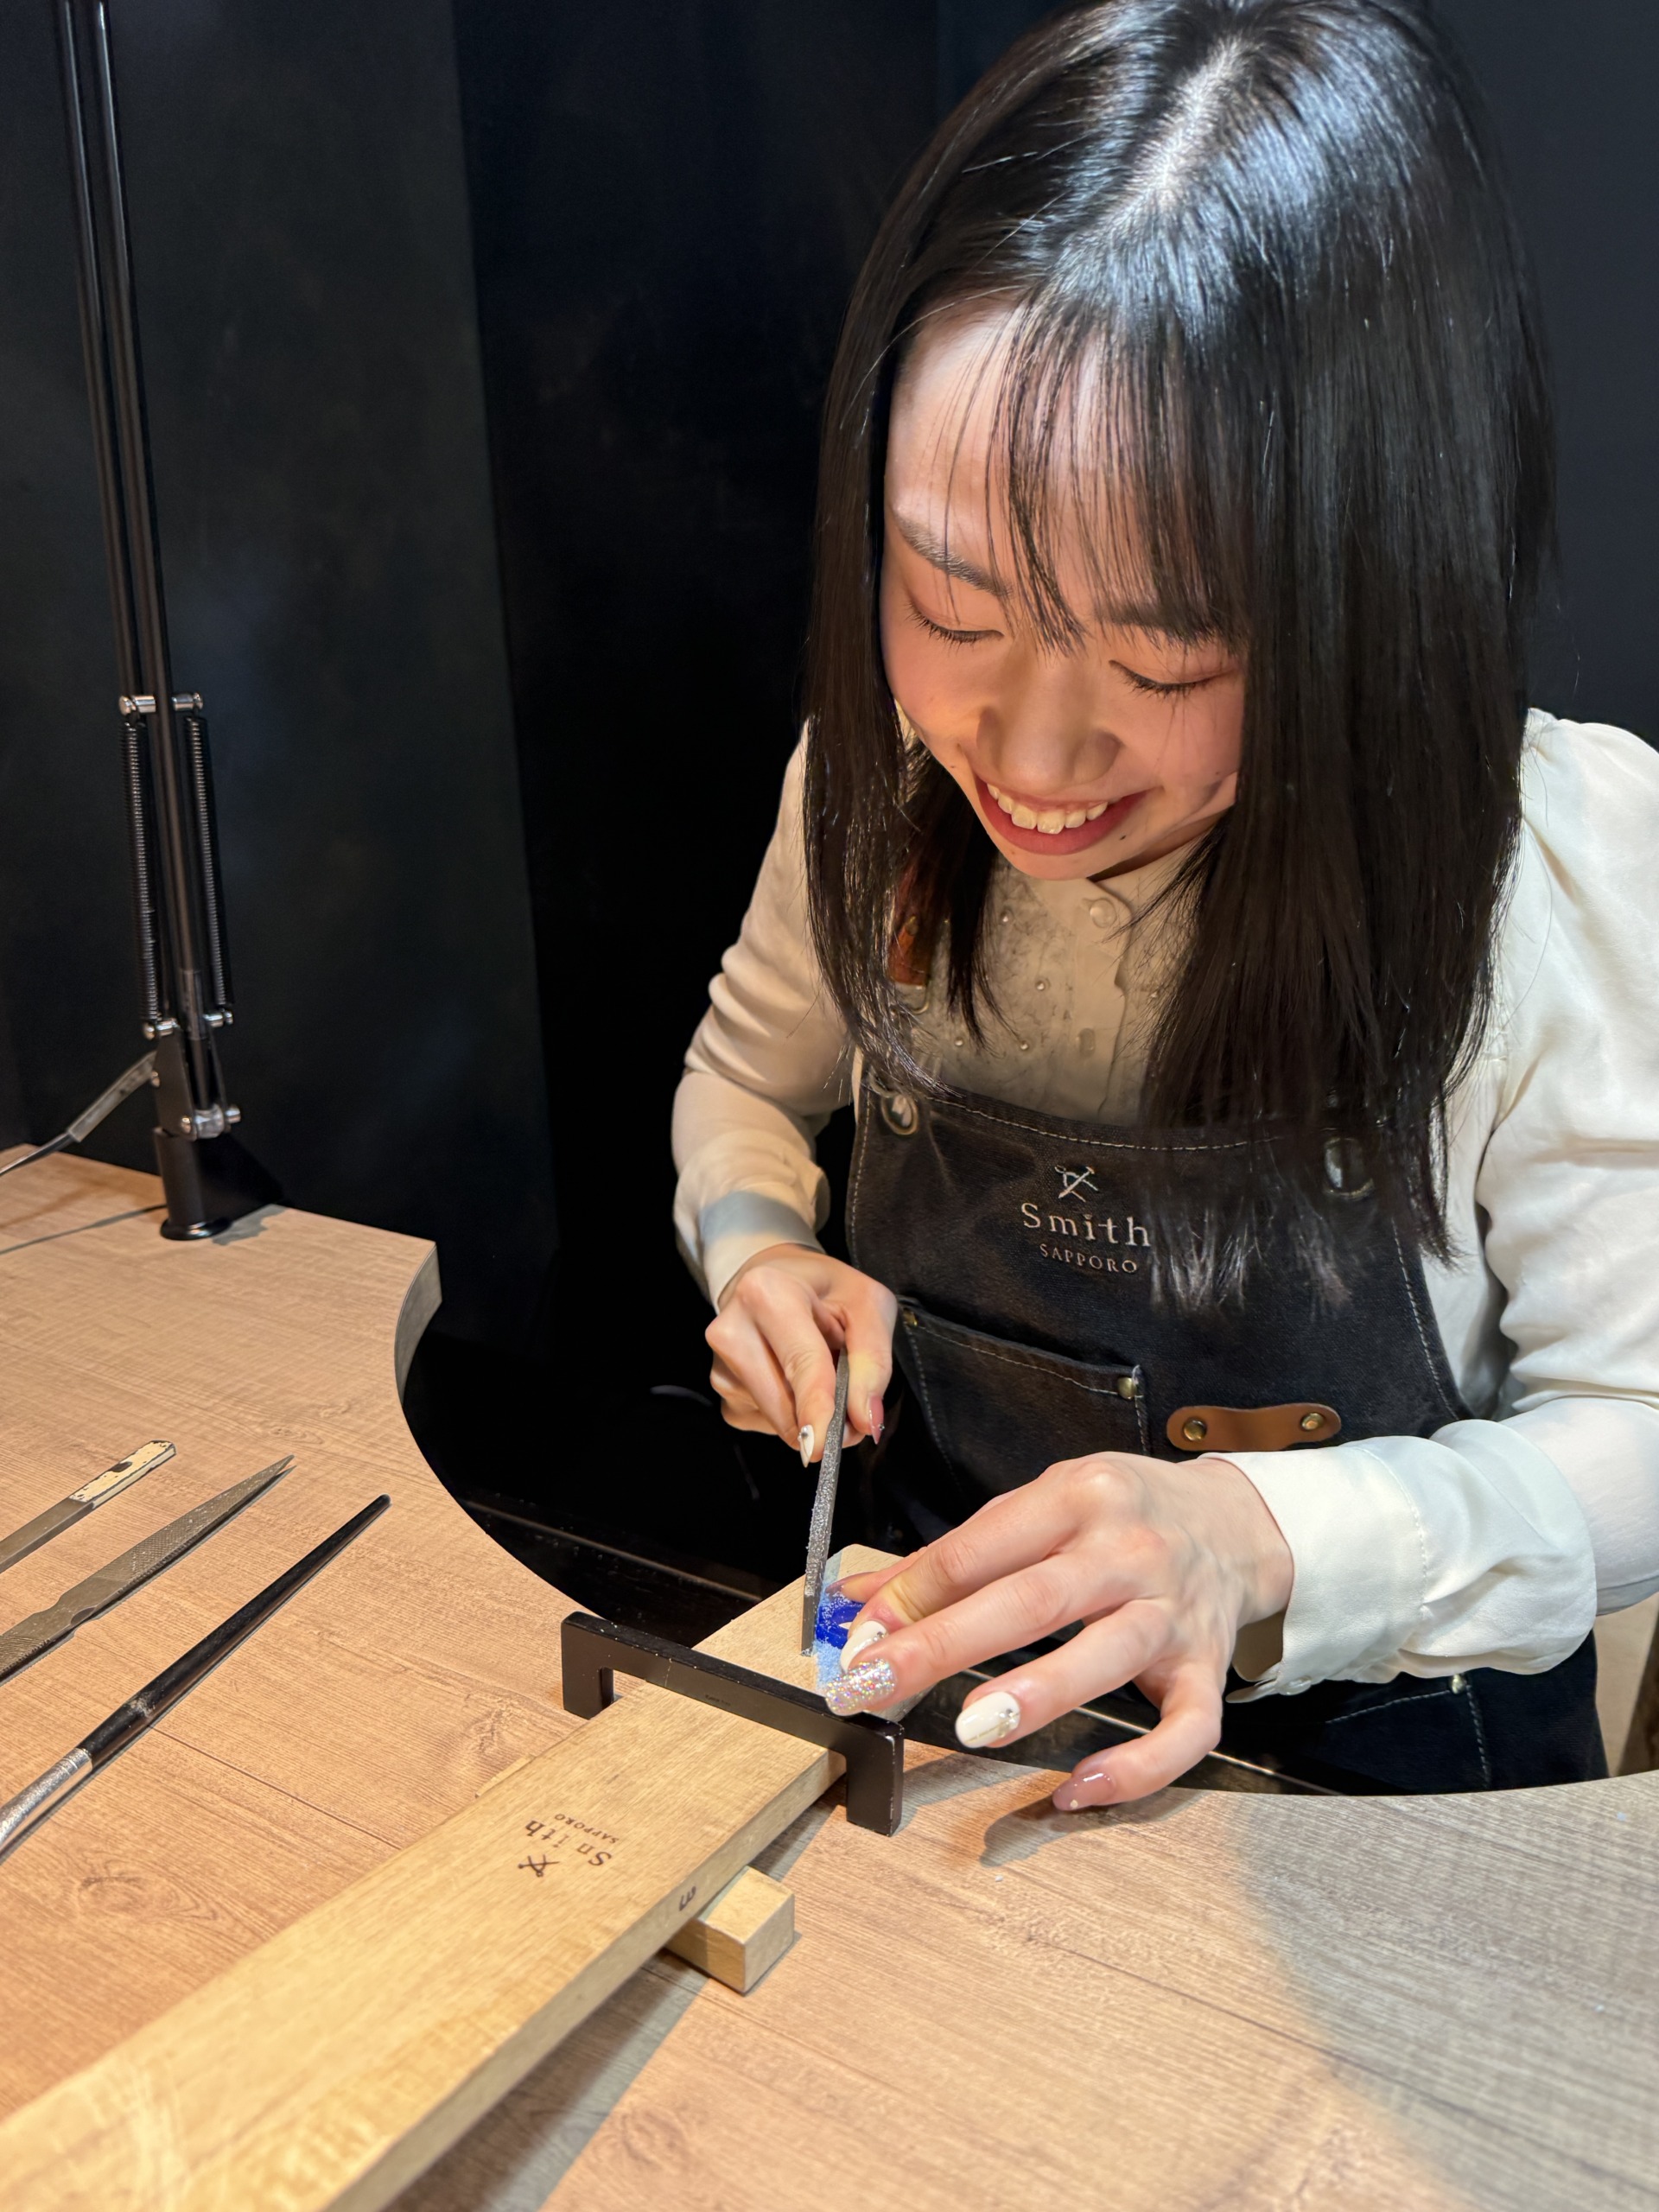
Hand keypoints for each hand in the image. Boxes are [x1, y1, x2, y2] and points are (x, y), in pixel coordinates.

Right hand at [706, 1245, 895, 1460]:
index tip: (826, 1446)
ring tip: (815, 1369)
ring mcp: (721, 1366)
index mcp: (767, 1293)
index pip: (800, 1363)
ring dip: (809, 1412)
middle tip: (853, 1401)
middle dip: (826, 1418)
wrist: (773, 1278)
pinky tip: (792, 1379)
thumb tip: (864, 1419)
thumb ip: (873, 1360)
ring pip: (779, 1421)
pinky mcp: (722, 1394)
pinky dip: (791, 1412)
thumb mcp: (867, 1305)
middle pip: (785, 1404)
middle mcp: (732, 1330)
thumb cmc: (823, 1288)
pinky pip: (767, 1425)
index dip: (818, 1408)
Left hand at [828, 1451, 1292, 1807]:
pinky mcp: (1208, 1668)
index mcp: (1077, 1497)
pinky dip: (1139, 1767)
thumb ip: (954, 1555)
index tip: (858, 1640)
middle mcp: (1128, 1550)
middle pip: (1034, 1599)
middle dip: (948, 1643)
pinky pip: (1185, 1729)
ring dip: (1040, 1692)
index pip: (981, 1548)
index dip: (913, 1595)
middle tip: (878, 1682)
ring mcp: (1172, 1612)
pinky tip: (1079, 1788)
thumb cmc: (1122, 1513)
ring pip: (1108, 1654)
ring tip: (975, 1727)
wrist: (1236, 1522)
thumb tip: (857, 1600)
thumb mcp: (1040, 1504)